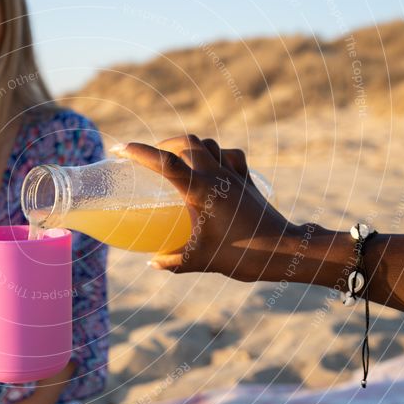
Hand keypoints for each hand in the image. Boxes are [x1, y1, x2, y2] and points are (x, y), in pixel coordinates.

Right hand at [117, 136, 296, 280]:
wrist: (284, 250)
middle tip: (151, 157)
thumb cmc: (241, 255)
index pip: (165, 162)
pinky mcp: (248, 180)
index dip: (139, 152)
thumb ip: (173, 261)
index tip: (120, 149)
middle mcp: (217, 175)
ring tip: (178, 158)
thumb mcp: (201, 261)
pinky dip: (217, 155)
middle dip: (165, 143)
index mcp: (200, 190)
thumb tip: (153, 262)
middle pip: (187, 142)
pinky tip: (213, 167)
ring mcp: (235, 175)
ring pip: (209, 144)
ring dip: (190, 145)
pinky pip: (230, 155)